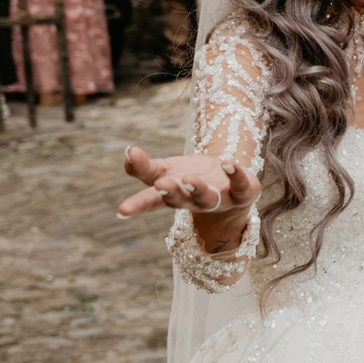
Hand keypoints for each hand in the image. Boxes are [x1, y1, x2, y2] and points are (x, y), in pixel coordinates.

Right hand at [117, 145, 259, 241]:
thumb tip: (128, 152)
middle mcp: (193, 202)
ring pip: (207, 198)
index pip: (151, 201)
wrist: (229, 185)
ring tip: (189, 178)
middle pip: (179, 201)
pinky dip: (236, 174)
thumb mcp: (165, 170)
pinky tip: (228, 163)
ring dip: (198, 188)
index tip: (122, 210)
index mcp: (172, 196)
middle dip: (170, 193)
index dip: (137, 205)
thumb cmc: (189, 177)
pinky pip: (240, 186)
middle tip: (160, 184)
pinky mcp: (241, 193)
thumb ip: (144, 167)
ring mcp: (218, 199)